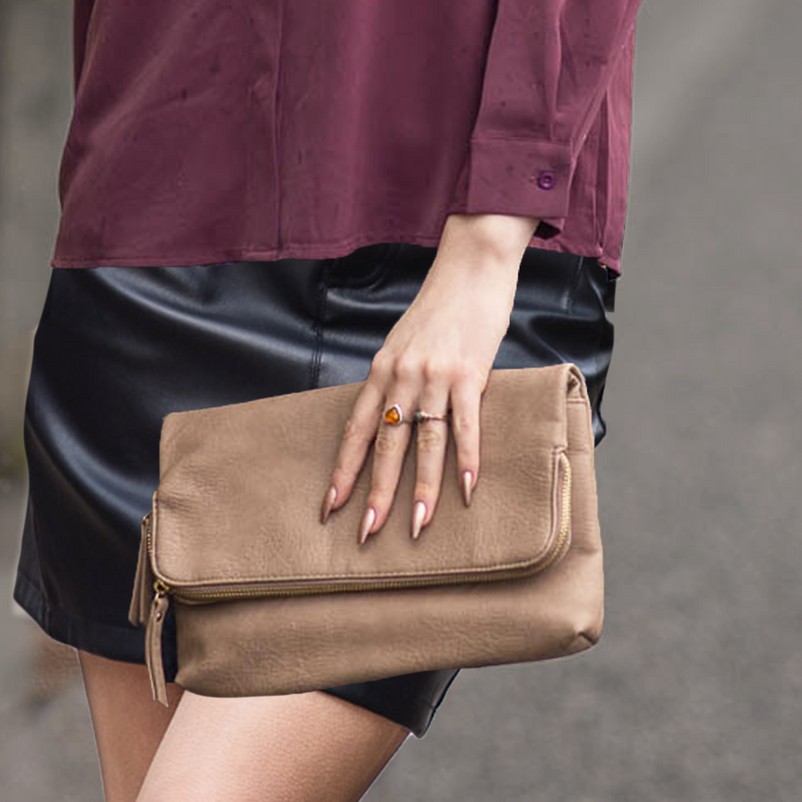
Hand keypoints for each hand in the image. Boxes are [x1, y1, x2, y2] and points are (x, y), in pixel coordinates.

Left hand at [321, 214, 539, 543]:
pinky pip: (465, 424)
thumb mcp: (404, 343)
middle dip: (376, 492)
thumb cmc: (439, 309)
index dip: (344, 469)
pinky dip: (466, 459)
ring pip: (424, 442)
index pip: (357, 429)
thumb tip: (389, 422)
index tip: (330, 506)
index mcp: (383, 369)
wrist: (470, 267)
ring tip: (414, 527)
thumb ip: (396, 381)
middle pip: (386, 444)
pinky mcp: (470, 373)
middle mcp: (403, 375)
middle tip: (367, 534)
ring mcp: (436, 375)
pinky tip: (466, 491)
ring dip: (420, 488)